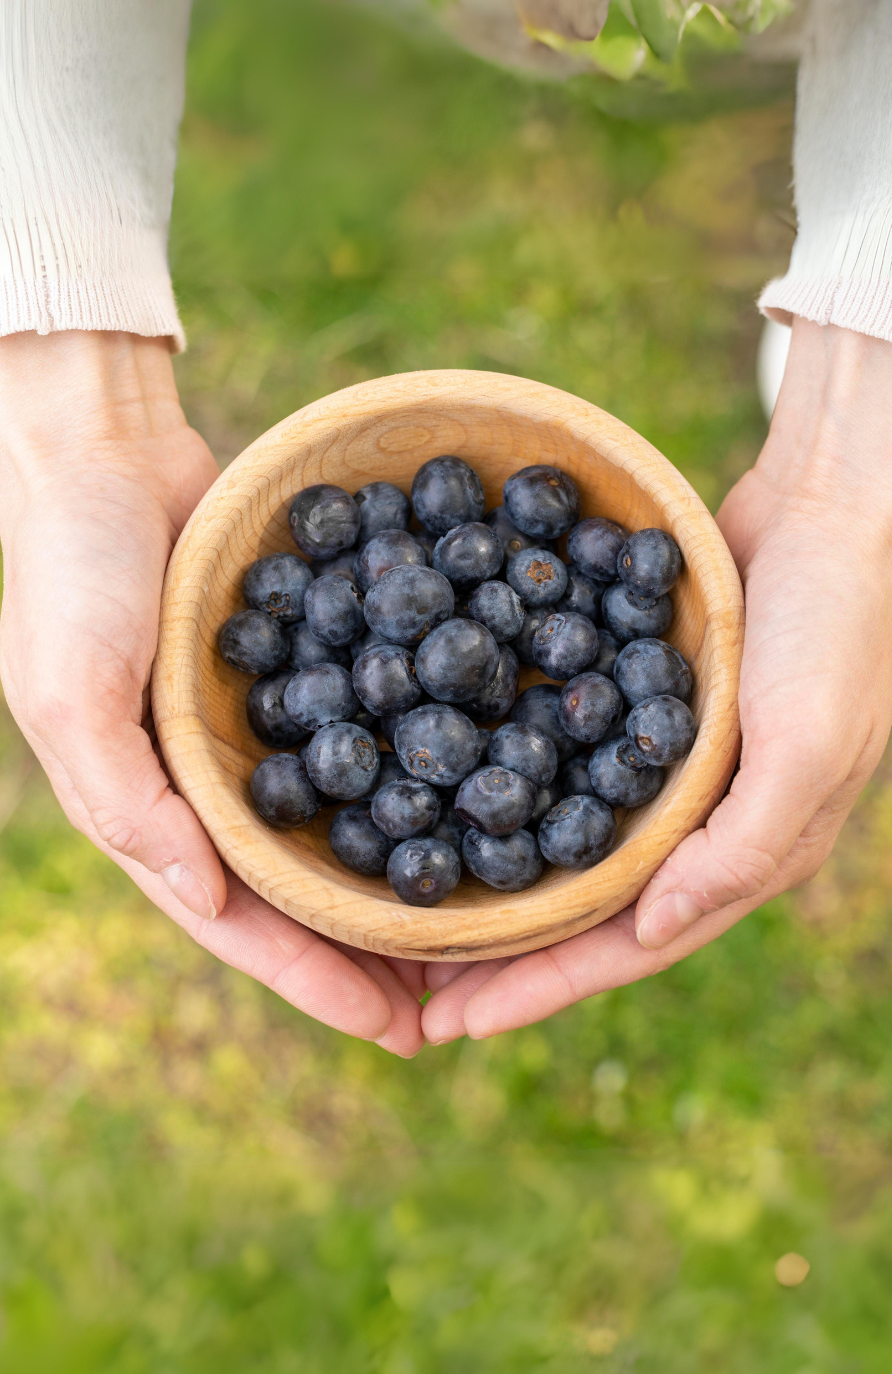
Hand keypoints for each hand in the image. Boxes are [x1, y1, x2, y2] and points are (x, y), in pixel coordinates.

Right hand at [0, 331, 422, 1055]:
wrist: (104, 453)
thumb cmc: (70, 570)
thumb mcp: (71, 689)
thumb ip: (126, 800)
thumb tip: (206, 898)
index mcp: (159, 809)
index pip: (244, 921)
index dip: (317, 980)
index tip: (398, 1030)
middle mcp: (215, 786)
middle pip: (307, 893)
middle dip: (376, 954)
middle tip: (463, 1005)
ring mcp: (261, 733)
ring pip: (344, 827)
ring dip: (404, 880)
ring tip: (483, 930)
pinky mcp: (300, 670)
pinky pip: (365, 734)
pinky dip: (414, 770)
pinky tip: (477, 793)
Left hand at [422, 318, 891, 1042]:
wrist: (831, 511)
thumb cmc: (834, 628)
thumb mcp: (804, 744)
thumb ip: (738, 847)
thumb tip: (650, 931)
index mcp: (740, 852)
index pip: (626, 945)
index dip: (542, 987)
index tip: (455, 1024)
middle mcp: (695, 823)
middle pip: (583, 909)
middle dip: (502, 955)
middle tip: (411, 989)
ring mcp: (663, 768)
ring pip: (562, 845)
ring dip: (494, 881)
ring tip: (418, 913)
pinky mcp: (637, 709)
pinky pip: (562, 764)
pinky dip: (506, 786)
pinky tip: (450, 790)